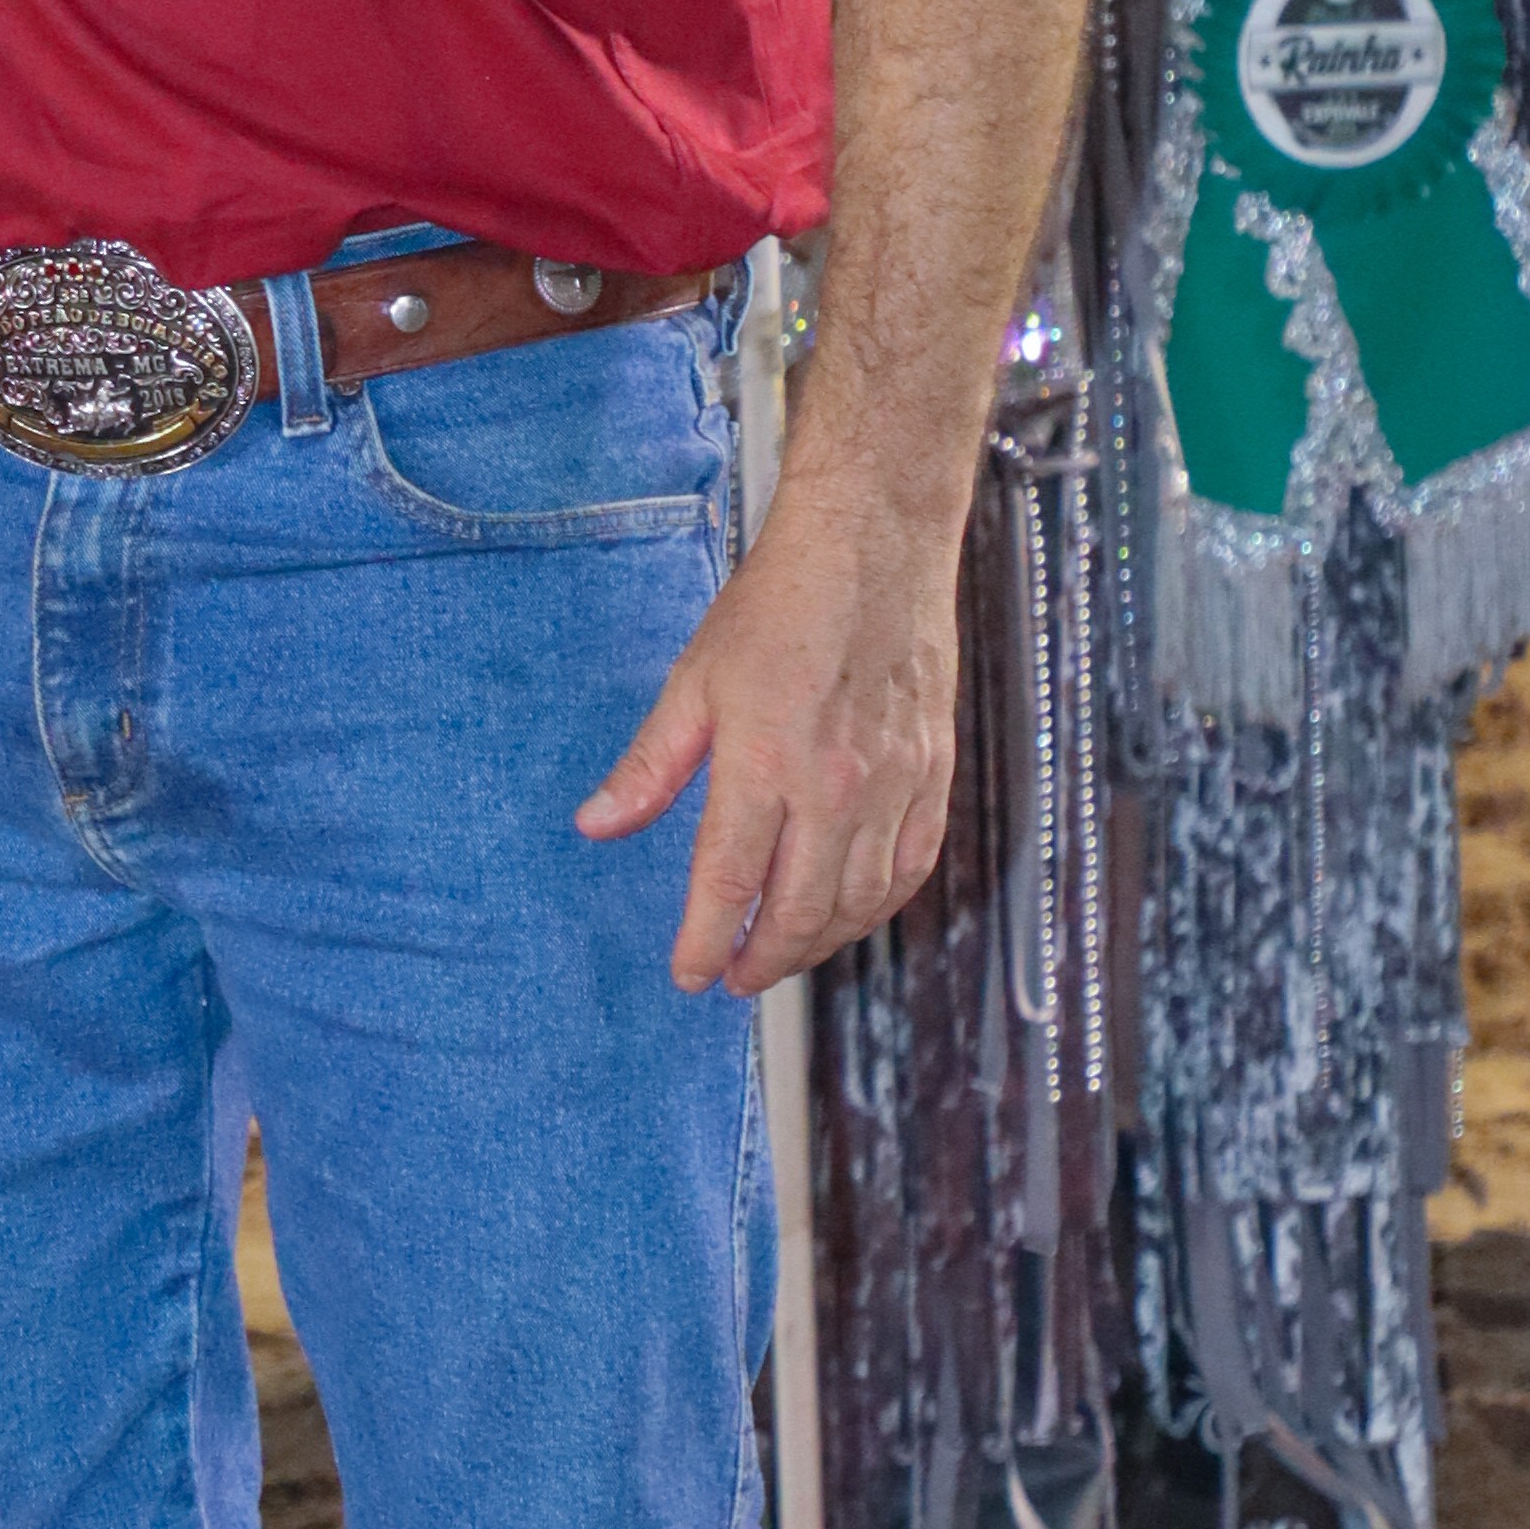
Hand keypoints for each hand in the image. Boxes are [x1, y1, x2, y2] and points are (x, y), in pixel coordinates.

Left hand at [575, 454, 958, 993]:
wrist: (872, 550)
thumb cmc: (775, 609)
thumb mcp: (692, 683)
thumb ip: (650, 767)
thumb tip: (596, 826)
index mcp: (764, 764)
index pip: (728, 885)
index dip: (704, 942)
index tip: (687, 976)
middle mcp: (834, 788)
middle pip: (797, 912)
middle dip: (760, 962)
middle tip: (732, 978)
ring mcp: (893, 786)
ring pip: (857, 903)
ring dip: (815, 944)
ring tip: (779, 955)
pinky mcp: (933, 775)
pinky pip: (909, 868)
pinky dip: (876, 907)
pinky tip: (846, 914)